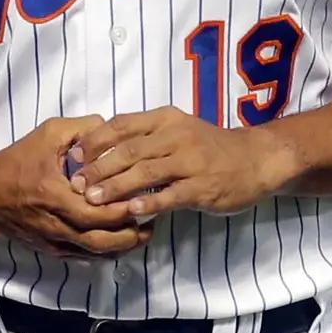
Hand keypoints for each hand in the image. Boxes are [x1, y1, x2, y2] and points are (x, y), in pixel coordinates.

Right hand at [0, 118, 147, 258]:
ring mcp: (53, 240)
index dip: (124, 209)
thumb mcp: (48, 134)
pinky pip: (84, 257)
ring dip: (122, 246)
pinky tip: (121, 242)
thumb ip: (82, 129)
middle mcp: (54, 223)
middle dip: (130, 231)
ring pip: (95, 253)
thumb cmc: (17, 160)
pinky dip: (105, 252)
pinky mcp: (51, 249)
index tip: (145, 197)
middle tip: (152, 217)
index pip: (97, 211)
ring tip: (143, 233)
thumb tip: (111, 127)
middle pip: (101, 238)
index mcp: (54, 195)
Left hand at [61, 109, 303, 223]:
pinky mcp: (202, 186)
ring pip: (146, 172)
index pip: (122, 125)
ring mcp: (191, 161)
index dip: (95, 141)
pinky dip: (150, 203)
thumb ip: (146, 138)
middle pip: (129, 150)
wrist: (256, 159)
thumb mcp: (178, 131)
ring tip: (93, 200)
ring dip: (116, 187)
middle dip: (99, 168)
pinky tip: (131, 212)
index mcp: (166, 120)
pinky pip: (171, 195)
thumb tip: (104, 150)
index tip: (74, 157)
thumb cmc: (211, 148)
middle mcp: (176, 136)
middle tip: (75, 184)